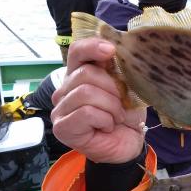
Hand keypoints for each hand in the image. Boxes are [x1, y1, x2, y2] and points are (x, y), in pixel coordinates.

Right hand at [51, 38, 146, 163]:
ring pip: (85, 93)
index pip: (77, 51)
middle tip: (122, 104)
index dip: (92, 47)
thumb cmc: (126, 115)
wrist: (130, 144)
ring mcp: (60, 109)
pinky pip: (86, 112)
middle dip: (112, 88)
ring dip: (111, 106)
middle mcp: (65, 89)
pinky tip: (107, 127)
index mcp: (79, 74)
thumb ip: (117, 69)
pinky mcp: (62, 127)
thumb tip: (114, 49)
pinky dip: (105, 119)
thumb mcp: (127, 87)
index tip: (111, 50)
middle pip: (85, 74)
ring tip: (116, 117)